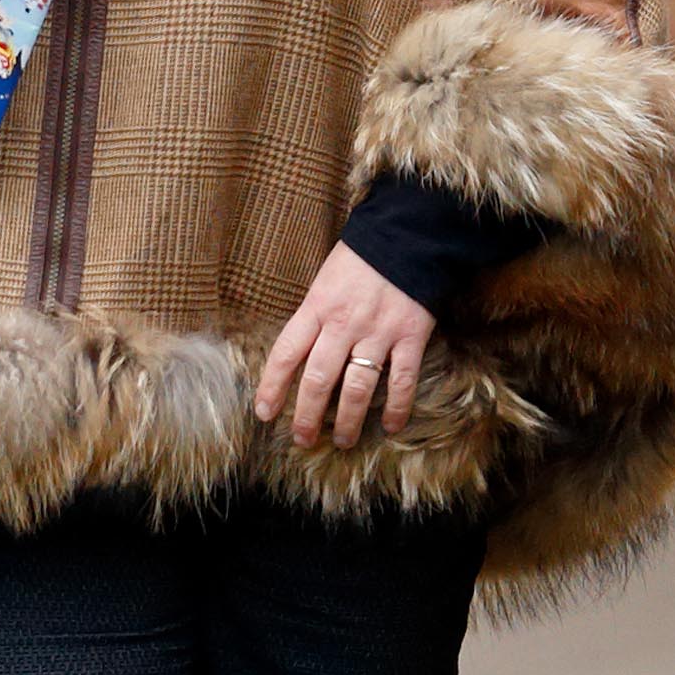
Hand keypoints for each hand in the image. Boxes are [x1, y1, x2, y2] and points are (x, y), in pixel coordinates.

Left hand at [255, 244, 436, 448]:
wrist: (408, 234)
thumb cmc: (361, 257)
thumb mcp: (325, 280)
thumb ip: (315, 315)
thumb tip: (302, 352)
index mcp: (317, 307)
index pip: (287, 353)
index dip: (272, 386)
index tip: (264, 412)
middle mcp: (344, 324)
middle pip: (318, 379)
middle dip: (306, 415)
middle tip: (301, 439)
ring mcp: (378, 332)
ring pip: (356, 387)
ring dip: (347, 420)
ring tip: (342, 441)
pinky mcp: (411, 336)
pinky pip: (401, 380)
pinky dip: (396, 407)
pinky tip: (390, 427)